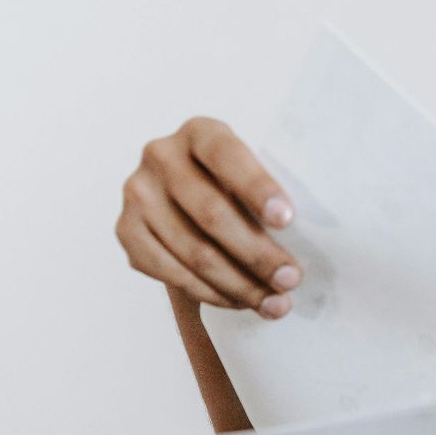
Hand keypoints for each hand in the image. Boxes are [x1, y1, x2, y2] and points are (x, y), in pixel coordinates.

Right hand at [117, 116, 302, 318]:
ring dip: (240, 284)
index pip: (227, 156)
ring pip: (193, 251)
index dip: (258, 188)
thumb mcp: (251, 174)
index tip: (288, 221)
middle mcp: (160, 156)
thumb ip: (267, 195)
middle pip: (211, 213)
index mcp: (200, 132)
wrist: (183, 202)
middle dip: (257, 253)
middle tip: (291, 279)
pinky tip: (240, 302)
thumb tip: (309, 236)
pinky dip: (212, 293)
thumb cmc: (234, 188)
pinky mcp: (126, 231)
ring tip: (275, 303)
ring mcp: (138, 194)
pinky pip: (172, 273)